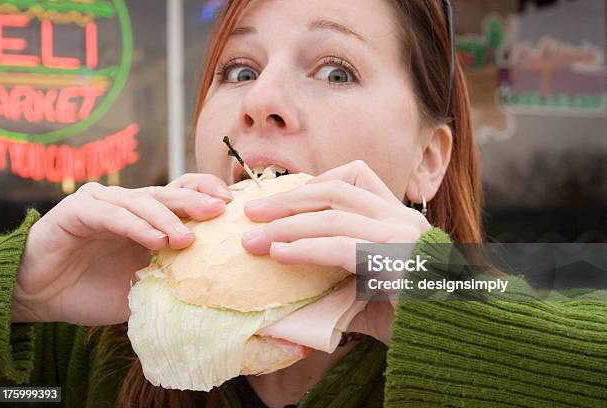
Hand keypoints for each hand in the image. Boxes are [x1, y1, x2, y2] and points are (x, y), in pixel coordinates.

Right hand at [13, 174, 232, 325]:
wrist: (43, 296)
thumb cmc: (95, 290)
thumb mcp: (143, 286)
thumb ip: (171, 279)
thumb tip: (217, 287)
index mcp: (148, 218)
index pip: (182, 193)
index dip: (206, 192)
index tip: (230, 206)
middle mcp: (130, 205)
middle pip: (169, 193)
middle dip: (196, 201)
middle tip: (220, 212)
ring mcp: (104, 203)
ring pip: (143, 201)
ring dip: (166, 218)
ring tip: (187, 238)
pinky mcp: (79, 209)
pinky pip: (113, 214)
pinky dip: (136, 225)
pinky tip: (155, 239)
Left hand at [241, 160, 430, 344]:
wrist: (456, 339)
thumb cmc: (414, 319)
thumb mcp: (371, 294)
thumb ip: (340, 287)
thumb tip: (295, 299)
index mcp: (397, 218)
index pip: (354, 177)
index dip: (313, 184)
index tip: (281, 201)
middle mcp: (401, 218)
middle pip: (335, 190)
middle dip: (289, 200)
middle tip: (252, 213)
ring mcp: (401, 235)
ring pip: (332, 216)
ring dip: (287, 225)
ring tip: (253, 240)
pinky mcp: (395, 259)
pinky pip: (341, 247)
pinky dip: (305, 248)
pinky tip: (280, 254)